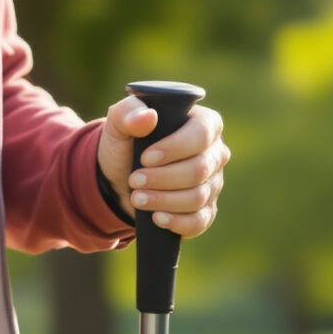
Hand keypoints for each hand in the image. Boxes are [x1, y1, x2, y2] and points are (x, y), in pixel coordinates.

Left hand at [98, 96, 228, 237]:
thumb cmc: (126, 142)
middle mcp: (215, 153)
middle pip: (199, 169)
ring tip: (137, 198)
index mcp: (203, 123)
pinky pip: (200, 220)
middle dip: (163, 177)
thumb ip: (129, 112)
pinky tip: (157, 218)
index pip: (201, 134)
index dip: (175, 148)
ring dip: (164, 200)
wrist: (118, 176)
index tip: (146, 158)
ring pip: (198, 196)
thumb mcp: (118, 122)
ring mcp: (213, 183)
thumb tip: (148, 116)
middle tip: (134, 180)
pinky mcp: (206, 209)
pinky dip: (178, 221)